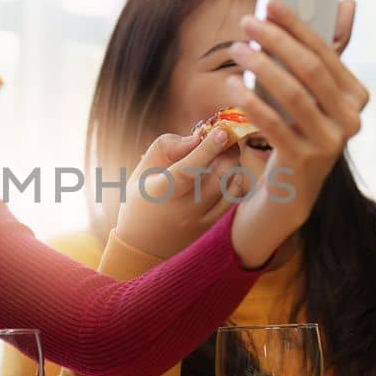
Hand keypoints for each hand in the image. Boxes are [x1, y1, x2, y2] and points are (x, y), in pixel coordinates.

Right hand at [114, 129, 243, 258]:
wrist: (142, 244)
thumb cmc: (142, 197)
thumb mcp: (143, 169)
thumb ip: (167, 147)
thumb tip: (198, 136)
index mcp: (161, 191)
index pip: (187, 169)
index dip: (207, 150)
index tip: (222, 131)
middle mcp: (183, 208)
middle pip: (218, 175)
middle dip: (228, 150)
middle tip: (226, 136)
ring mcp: (199, 219)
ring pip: (230, 185)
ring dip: (232, 163)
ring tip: (223, 153)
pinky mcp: (210, 225)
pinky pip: (232, 198)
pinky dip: (234, 180)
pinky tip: (225, 172)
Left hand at [225, 0, 367, 267]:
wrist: (289, 193)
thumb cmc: (296, 132)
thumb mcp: (309, 95)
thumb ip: (321, 55)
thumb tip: (347, 3)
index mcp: (356, 97)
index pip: (326, 52)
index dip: (297, 25)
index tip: (270, 2)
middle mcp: (351, 120)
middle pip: (310, 69)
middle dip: (276, 41)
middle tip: (247, 23)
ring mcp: (330, 143)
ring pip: (292, 94)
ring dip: (261, 66)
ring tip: (237, 49)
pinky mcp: (304, 162)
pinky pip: (275, 124)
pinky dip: (251, 101)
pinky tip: (232, 84)